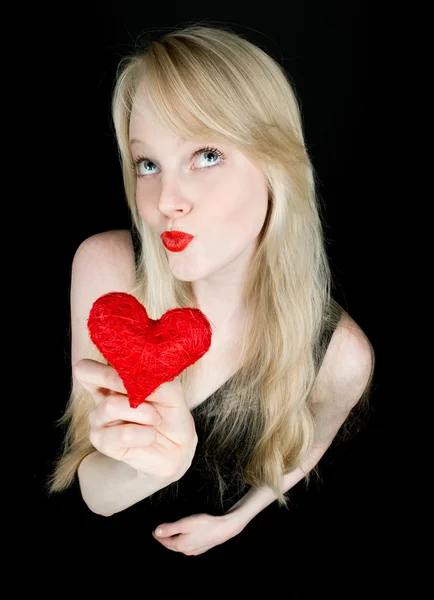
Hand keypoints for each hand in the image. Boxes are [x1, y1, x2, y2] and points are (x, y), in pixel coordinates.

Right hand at [73, 359, 197, 482]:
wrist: (177, 447)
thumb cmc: (170, 412)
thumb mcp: (170, 389)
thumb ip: (155, 378)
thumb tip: (139, 376)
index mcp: (114, 377)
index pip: (91, 360)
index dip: (109, 361)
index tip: (134, 369)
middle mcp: (101, 394)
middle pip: (84, 371)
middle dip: (114, 378)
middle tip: (141, 391)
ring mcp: (98, 417)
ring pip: (111, 405)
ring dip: (144, 413)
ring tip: (156, 419)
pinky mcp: (102, 442)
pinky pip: (122, 434)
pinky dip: (144, 434)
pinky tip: (150, 435)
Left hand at [151, 512, 243, 555]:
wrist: (223, 529)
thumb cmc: (204, 524)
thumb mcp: (184, 524)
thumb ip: (169, 528)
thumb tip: (157, 532)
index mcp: (180, 544)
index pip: (165, 541)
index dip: (158, 536)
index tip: (153, 532)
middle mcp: (186, 550)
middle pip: (171, 546)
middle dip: (164, 540)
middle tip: (159, 534)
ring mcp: (194, 550)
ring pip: (179, 547)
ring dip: (173, 542)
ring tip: (169, 536)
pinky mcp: (201, 548)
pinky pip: (187, 547)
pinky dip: (182, 543)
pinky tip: (184, 540)